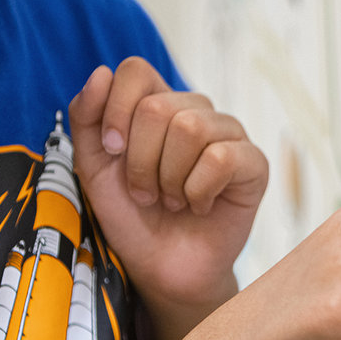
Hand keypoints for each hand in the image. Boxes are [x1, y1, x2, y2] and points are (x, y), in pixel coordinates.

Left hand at [68, 59, 269, 312]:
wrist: (161, 269)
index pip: (136, 70)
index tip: (112, 151)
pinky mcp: (253, 164)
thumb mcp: (93, 168)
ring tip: (171, 199)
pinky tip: (199, 206)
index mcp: (157, 104)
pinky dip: (198, 191)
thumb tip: (100, 74)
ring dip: (168, 178)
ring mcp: (228, 134)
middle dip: (140, 160)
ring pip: (190, 128)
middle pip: (158, 106)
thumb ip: (87, 120)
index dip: (116, 109)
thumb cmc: (131, 217)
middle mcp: (195, 111)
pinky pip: (220, 158)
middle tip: (145, 192)